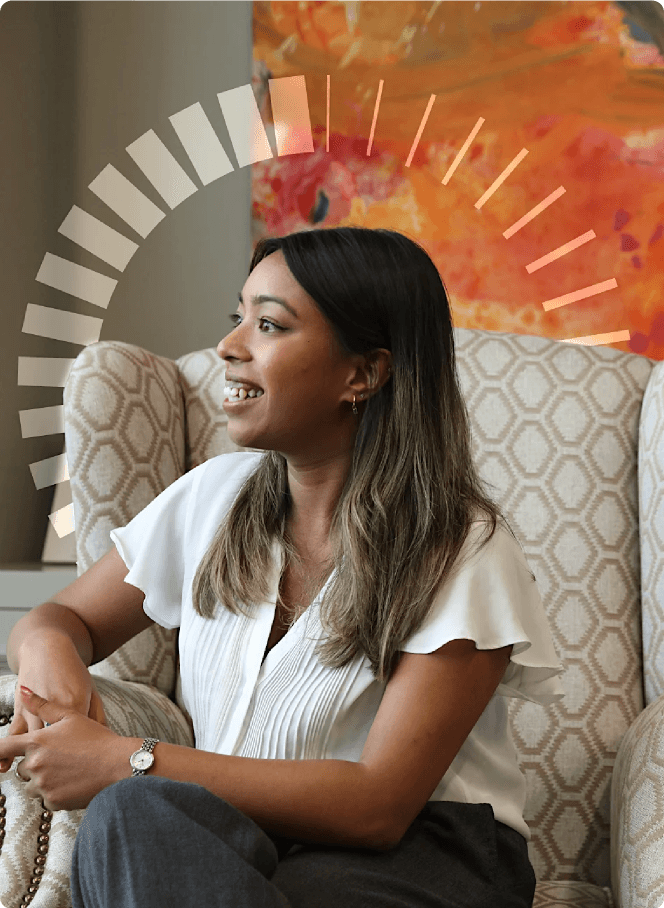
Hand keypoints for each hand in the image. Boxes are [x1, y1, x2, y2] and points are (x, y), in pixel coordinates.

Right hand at [0, 636, 107, 772]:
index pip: (80, 740)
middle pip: (54, 748)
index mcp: (75, 705)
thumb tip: (105, 739)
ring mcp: (34, 710)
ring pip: (30, 745)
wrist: (48, 649)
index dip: (83, 759)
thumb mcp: (91, 692)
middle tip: (64, 780)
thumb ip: (98, 716)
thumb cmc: (73, 673)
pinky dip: (6, 753)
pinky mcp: (20, 709)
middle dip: (58, 767)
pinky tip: (4, 768)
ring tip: (39, 779)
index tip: (88, 774)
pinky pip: (12, 735)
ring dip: (33, 764)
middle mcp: (53, 710)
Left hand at [0, 687, 123, 811]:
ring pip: (33, 786)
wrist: (117, 764)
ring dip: (44, 781)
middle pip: (22, 769)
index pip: (2, 748)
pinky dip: (57, 793)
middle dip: (36, 765)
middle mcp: (35, 764)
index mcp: (36, 742)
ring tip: (69, 770)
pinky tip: (74, 782)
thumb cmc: (96, 738)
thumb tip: (24, 690)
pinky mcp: (53, 801)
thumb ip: (43, 705)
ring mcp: (43, 785)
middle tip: (60, 758)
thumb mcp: (71, 715)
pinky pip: (46, 799)